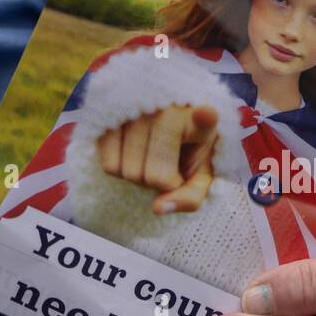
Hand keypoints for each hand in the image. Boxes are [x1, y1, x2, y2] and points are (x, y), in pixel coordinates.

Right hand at [97, 105, 218, 213]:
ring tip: (151, 155)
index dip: (204, 118)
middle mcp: (168, 107)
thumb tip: (158, 208)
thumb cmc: (188, 151)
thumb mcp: (200, 175)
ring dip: (138, 177)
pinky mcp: (111, 113)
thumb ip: (190, 197)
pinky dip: (119, 170)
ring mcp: (137, 106)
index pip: (204, 118)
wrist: (169, 124)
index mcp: (202, 121)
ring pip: (126, 172)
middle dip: (159, 184)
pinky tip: (132, 151)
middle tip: (166, 165)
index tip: (207, 114)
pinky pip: (108, 165)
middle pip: (153, 176)